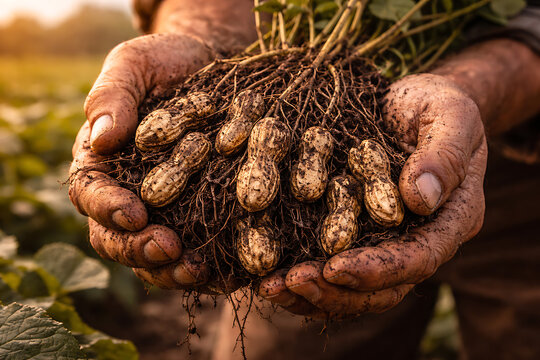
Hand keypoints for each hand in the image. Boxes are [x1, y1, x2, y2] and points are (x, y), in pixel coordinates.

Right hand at [69, 33, 215, 289]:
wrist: (212, 65)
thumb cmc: (166, 62)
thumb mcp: (136, 64)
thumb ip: (113, 97)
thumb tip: (101, 140)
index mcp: (103, 161)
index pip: (91, 194)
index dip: (108, 209)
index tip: (135, 214)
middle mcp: (129, 192)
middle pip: (117, 237)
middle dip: (139, 249)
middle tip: (169, 250)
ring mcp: (165, 208)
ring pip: (153, 254)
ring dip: (170, 269)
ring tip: (197, 270)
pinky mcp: (199, 213)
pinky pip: (196, 247)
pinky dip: (208, 264)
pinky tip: (227, 270)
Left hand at [259, 73, 487, 316]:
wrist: (410, 102)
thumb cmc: (435, 105)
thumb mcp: (452, 116)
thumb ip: (443, 154)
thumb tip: (420, 199)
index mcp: (449, 219)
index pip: (417, 258)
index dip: (378, 270)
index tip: (335, 268)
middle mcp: (416, 239)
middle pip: (382, 288)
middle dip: (335, 291)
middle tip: (291, 282)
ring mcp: (382, 239)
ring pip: (352, 286)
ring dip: (310, 293)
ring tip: (269, 287)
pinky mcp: (353, 230)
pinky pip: (328, 263)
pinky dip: (298, 274)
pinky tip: (265, 274)